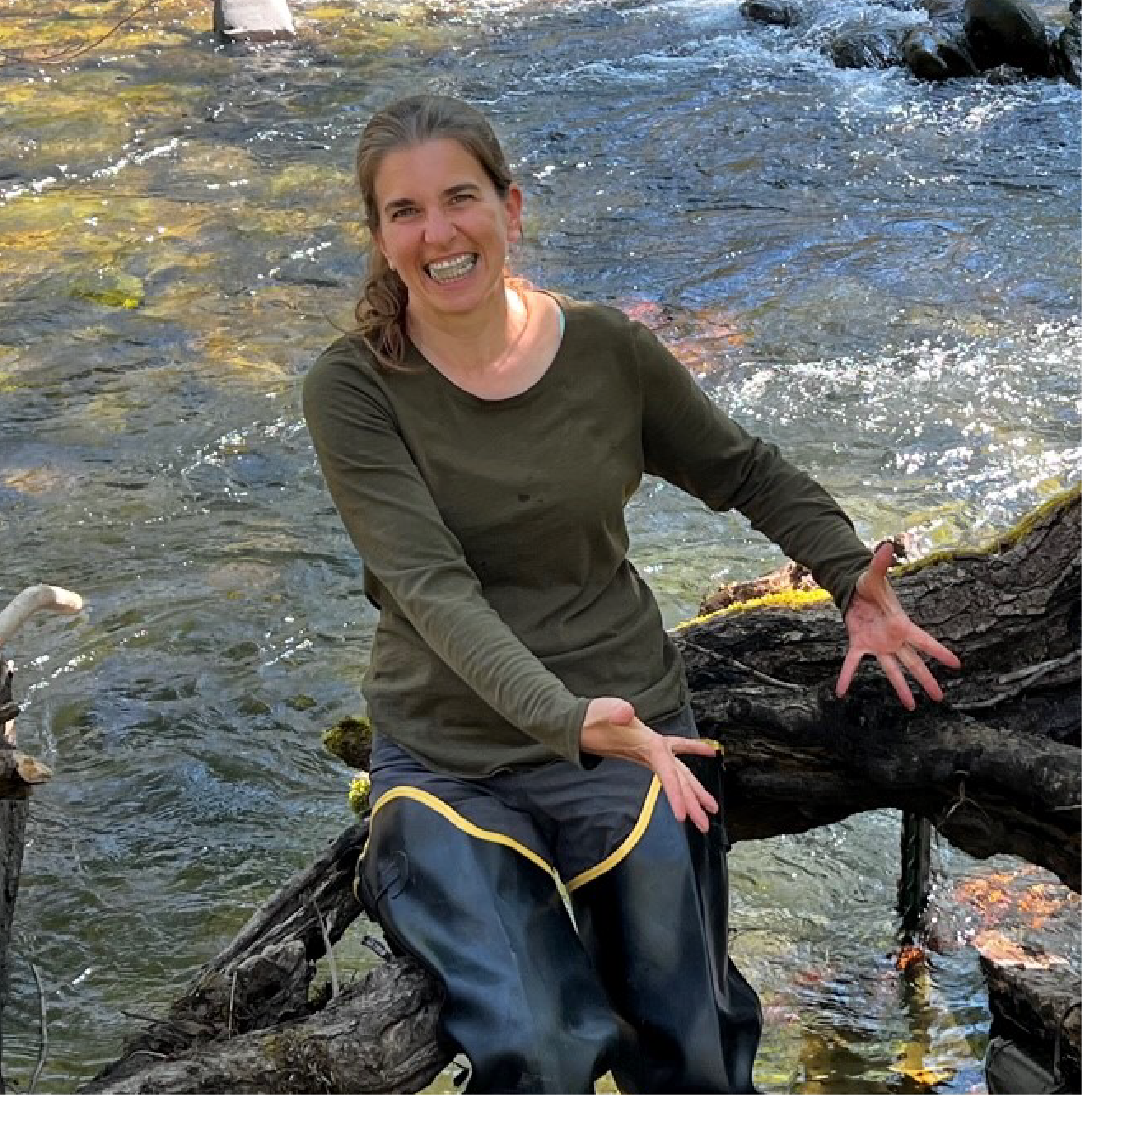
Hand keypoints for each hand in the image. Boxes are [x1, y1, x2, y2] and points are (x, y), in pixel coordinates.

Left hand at [581, 697, 719, 831]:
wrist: (583, 719)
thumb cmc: (594, 716)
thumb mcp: (602, 710)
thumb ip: (615, 710)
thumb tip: (625, 711)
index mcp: (650, 741)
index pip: (669, 771)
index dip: (676, 793)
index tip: (682, 815)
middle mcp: (657, 747)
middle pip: (681, 776)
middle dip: (694, 800)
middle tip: (705, 823)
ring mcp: (653, 752)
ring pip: (680, 776)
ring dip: (694, 795)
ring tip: (709, 814)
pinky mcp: (647, 757)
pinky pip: (671, 771)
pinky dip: (682, 780)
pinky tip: (693, 786)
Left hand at [837, 541, 960, 709]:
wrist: (854, 590)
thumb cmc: (870, 584)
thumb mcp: (873, 575)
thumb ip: (879, 563)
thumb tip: (886, 545)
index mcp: (902, 624)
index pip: (925, 640)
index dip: (940, 652)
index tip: (958, 665)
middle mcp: (894, 639)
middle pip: (914, 663)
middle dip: (927, 680)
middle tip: (940, 697)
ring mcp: (878, 645)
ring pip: (892, 670)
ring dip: (901, 688)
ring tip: (911, 706)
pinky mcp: (859, 645)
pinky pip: (853, 664)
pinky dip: (846, 677)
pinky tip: (841, 691)